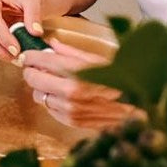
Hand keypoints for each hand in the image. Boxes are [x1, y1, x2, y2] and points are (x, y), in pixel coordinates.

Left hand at [22, 38, 142, 129]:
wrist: (137, 107)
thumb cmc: (120, 80)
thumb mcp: (97, 59)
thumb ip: (71, 52)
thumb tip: (52, 44)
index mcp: (76, 71)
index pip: (40, 60)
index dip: (31, 56)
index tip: (29, 55)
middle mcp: (70, 92)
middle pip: (33, 79)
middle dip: (32, 71)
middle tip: (36, 67)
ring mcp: (69, 109)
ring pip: (38, 95)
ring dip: (42, 88)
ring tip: (53, 82)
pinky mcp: (71, 121)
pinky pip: (49, 109)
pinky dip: (52, 101)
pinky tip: (63, 96)